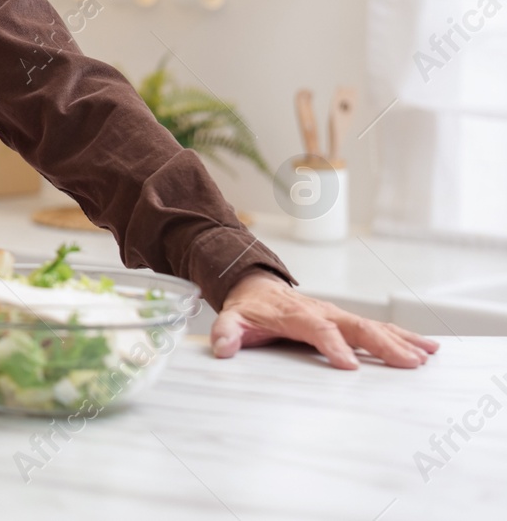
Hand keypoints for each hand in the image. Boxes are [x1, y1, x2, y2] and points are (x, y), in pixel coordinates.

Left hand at [211, 271, 438, 368]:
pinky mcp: (346, 320)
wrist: (255, 284)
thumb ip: (226, 332)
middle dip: (382, 344)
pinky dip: (403, 336)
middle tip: (408, 362)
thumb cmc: (249, 306)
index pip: (318, 330)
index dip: (333, 345)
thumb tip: (222, 348)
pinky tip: (426, 348)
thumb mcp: (232, 318)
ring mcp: (337, 315)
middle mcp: (322, 312)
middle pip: (356, 327)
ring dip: (400, 340)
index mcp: (296, 314)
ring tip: (426, 355)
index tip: (347, 365)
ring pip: (373, 326)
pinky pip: (378, 327)